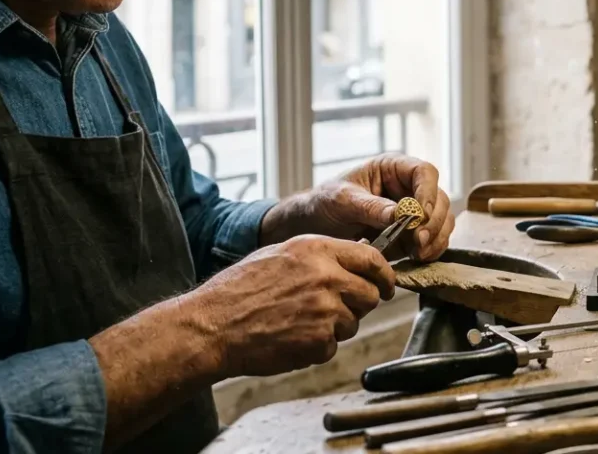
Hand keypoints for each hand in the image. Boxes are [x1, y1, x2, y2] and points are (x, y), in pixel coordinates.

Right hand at [193, 235, 395, 377]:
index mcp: (318, 250)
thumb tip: (352, 261)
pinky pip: (333, 345)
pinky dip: (317, 346)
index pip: (372, 259)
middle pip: (371, 295)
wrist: (212, 325)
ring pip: (353, 322)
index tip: (386, 284)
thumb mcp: (280, 254)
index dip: (384, 275)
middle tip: (337, 308)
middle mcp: (327, 277)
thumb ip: (320, 255)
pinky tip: (290, 337)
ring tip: (299, 321)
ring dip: (335, 326)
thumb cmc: (239, 290)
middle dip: (360, 303)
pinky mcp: (319, 341)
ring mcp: (325, 311)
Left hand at [261, 153, 454, 260]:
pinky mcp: (413, 233)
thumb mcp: (343, 201)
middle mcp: (409, 187)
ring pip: (442, 221)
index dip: (428, 192)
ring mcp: (414, 212)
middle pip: (440, 199)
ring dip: (435, 239)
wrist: (314, 226)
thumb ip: (371, 207)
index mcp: (393, 169)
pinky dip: (430, 250)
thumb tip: (401, 215)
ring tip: (418, 254)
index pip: (424, 172)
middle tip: (419, 242)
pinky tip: (416, 258)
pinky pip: (433, 240)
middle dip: (433, 222)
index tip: (420, 215)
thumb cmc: (325, 203)